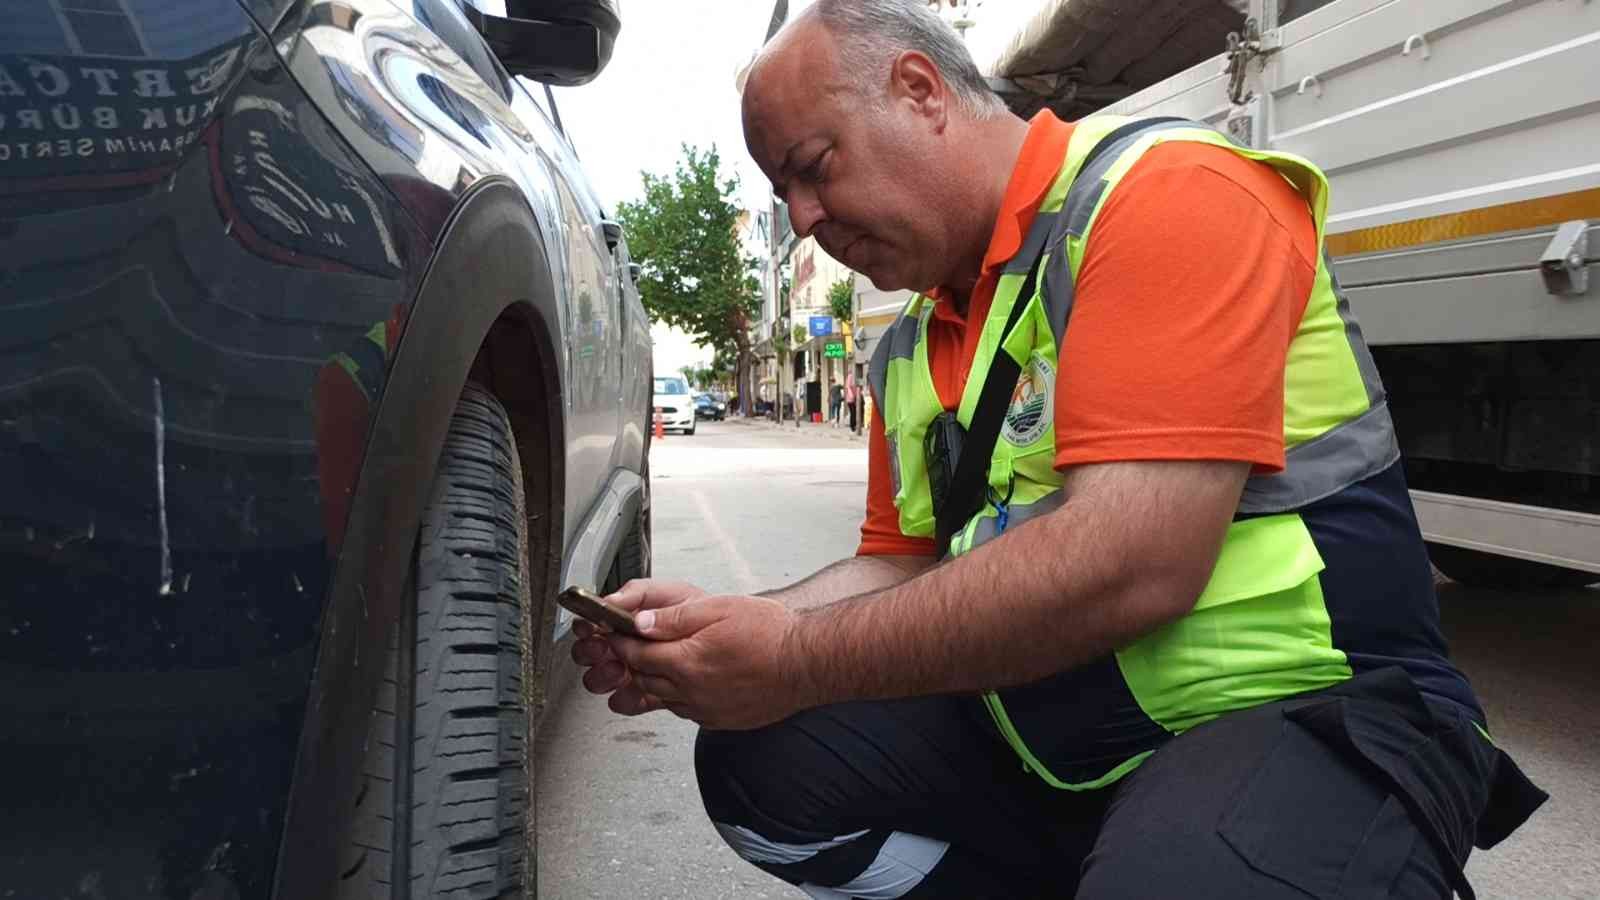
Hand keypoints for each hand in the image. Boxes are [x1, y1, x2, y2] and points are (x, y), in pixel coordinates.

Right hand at [570, 579, 705, 714]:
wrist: (726, 639)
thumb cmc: (698, 611)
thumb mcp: (673, 593)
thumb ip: (641, 594)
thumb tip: (613, 602)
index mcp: (626, 618)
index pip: (592, 622)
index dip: (585, 625)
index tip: (589, 627)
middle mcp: (624, 644)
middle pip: (588, 652)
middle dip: (590, 652)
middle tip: (602, 649)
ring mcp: (633, 669)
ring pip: (600, 679)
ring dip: (604, 675)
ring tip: (620, 669)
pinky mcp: (645, 692)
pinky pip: (625, 701)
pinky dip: (626, 698)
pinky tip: (634, 690)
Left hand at [607, 594, 815, 729]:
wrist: (807, 663)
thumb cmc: (770, 633)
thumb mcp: (718, 609)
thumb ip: (674, 618)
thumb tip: (640, 622)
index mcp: (687, 662)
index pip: (636, 654)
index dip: (621, 641)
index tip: (616, 633)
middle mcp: (692, 692)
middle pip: (643, 679)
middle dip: (632, 662)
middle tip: (630, 646)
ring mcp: (705, 710)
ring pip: (662, 698)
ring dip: (654, 681)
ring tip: (660, 662)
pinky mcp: (719, 720)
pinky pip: (686, 710)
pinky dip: (678, 696)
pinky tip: (687, 682)